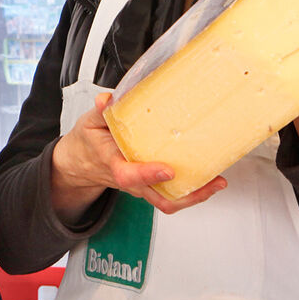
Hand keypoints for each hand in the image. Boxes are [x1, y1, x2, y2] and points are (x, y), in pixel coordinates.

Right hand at [50, 92, 225, 223]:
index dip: (147, 175)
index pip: (127, 174)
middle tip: (210, 182)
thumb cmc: (90, 142)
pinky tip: (209, 180)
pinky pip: (170, 196)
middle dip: (187, 195)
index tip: (167, 170)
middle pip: (158, 197)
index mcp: (112, 162)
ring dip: (194, 195)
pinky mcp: (150, 187)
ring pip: (167, 200)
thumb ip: (100, 111)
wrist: (82, 163)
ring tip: (216, 182)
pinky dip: (191, 191)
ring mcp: (141, 186)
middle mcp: (130, 179)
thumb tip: (107, 99)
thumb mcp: (89, 122)